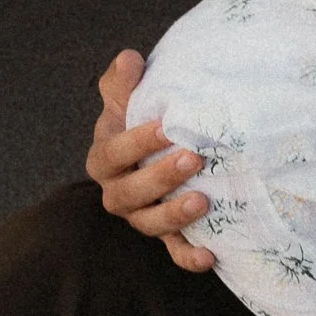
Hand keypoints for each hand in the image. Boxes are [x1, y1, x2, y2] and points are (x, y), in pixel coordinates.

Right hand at [86, 50, 214, 271]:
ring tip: (202, 202)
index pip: (113, 152)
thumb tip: (128, 59)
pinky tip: (210, 256)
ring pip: (149, 224)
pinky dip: (188, 257)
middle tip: (193, 158)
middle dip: (159, 178)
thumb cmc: (142, 118)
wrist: (161, 145)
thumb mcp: (129, 98)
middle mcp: (118, 191)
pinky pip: (173, 251)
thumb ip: (123, 82)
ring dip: (174, 216)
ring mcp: (141, 215)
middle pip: (129, 192)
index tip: (165, 125)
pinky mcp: (167, 234)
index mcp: (104, 158)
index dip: (136, 142)